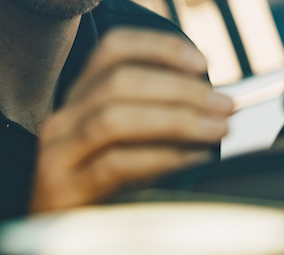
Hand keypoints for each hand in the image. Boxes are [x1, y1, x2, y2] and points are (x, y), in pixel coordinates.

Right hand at [30, 28, 232, 212]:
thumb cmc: (102, 197)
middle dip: (180, 88)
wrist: (61, 246)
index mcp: (78, 101)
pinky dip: (160, 156)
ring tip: (216, 128)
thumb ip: (153, 121)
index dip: (159, 48)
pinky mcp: (63, 191)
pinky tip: (193, 157)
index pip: (112, 50)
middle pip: (118, 81)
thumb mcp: (123, 148)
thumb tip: (213, 103)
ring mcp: (58, 155)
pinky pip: (115, 164)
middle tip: (225, 104)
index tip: (202, 62)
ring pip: (114, 117)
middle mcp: (62, 120)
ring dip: (175, 118)